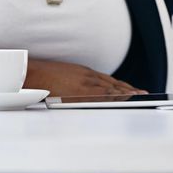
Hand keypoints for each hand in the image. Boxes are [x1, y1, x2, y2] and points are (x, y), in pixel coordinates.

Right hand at [24, 59, 143, 96]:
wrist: (30, 75)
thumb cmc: (42, 77)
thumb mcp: (63, 77)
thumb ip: (74, 83)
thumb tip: (76, 92)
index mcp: (83, 73)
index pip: (107, 80)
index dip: (120, 85)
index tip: (131, 88)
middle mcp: (87, 77)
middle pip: (112, 84)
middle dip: (128, 89)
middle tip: (142, 92)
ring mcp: (84, 84)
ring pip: (110, 89)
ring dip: (125, 92)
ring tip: (138, 96)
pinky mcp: (80, 91)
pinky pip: (101, 95)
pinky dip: (114, 97)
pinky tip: (122, 99)